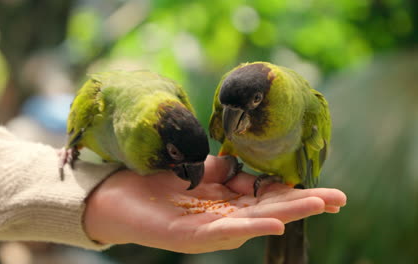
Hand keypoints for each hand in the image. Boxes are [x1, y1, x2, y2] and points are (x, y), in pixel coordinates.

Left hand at [84, 155, 345, 252]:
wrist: (117, 196)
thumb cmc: (158, 184)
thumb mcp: (197, 172)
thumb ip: (221, 170)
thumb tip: (243, 165)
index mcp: (225, 203)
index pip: (266, 197)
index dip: (293, 192)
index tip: (322, 186)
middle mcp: (221, 219)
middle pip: (268, 211)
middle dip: (303, 205)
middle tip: (339, 199)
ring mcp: (207, 230)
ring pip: (254, 221)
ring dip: (287, 214)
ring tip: (318, 206)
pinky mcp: (188, 237)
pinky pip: (222, 232)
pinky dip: (249, 228)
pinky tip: (273, 224)